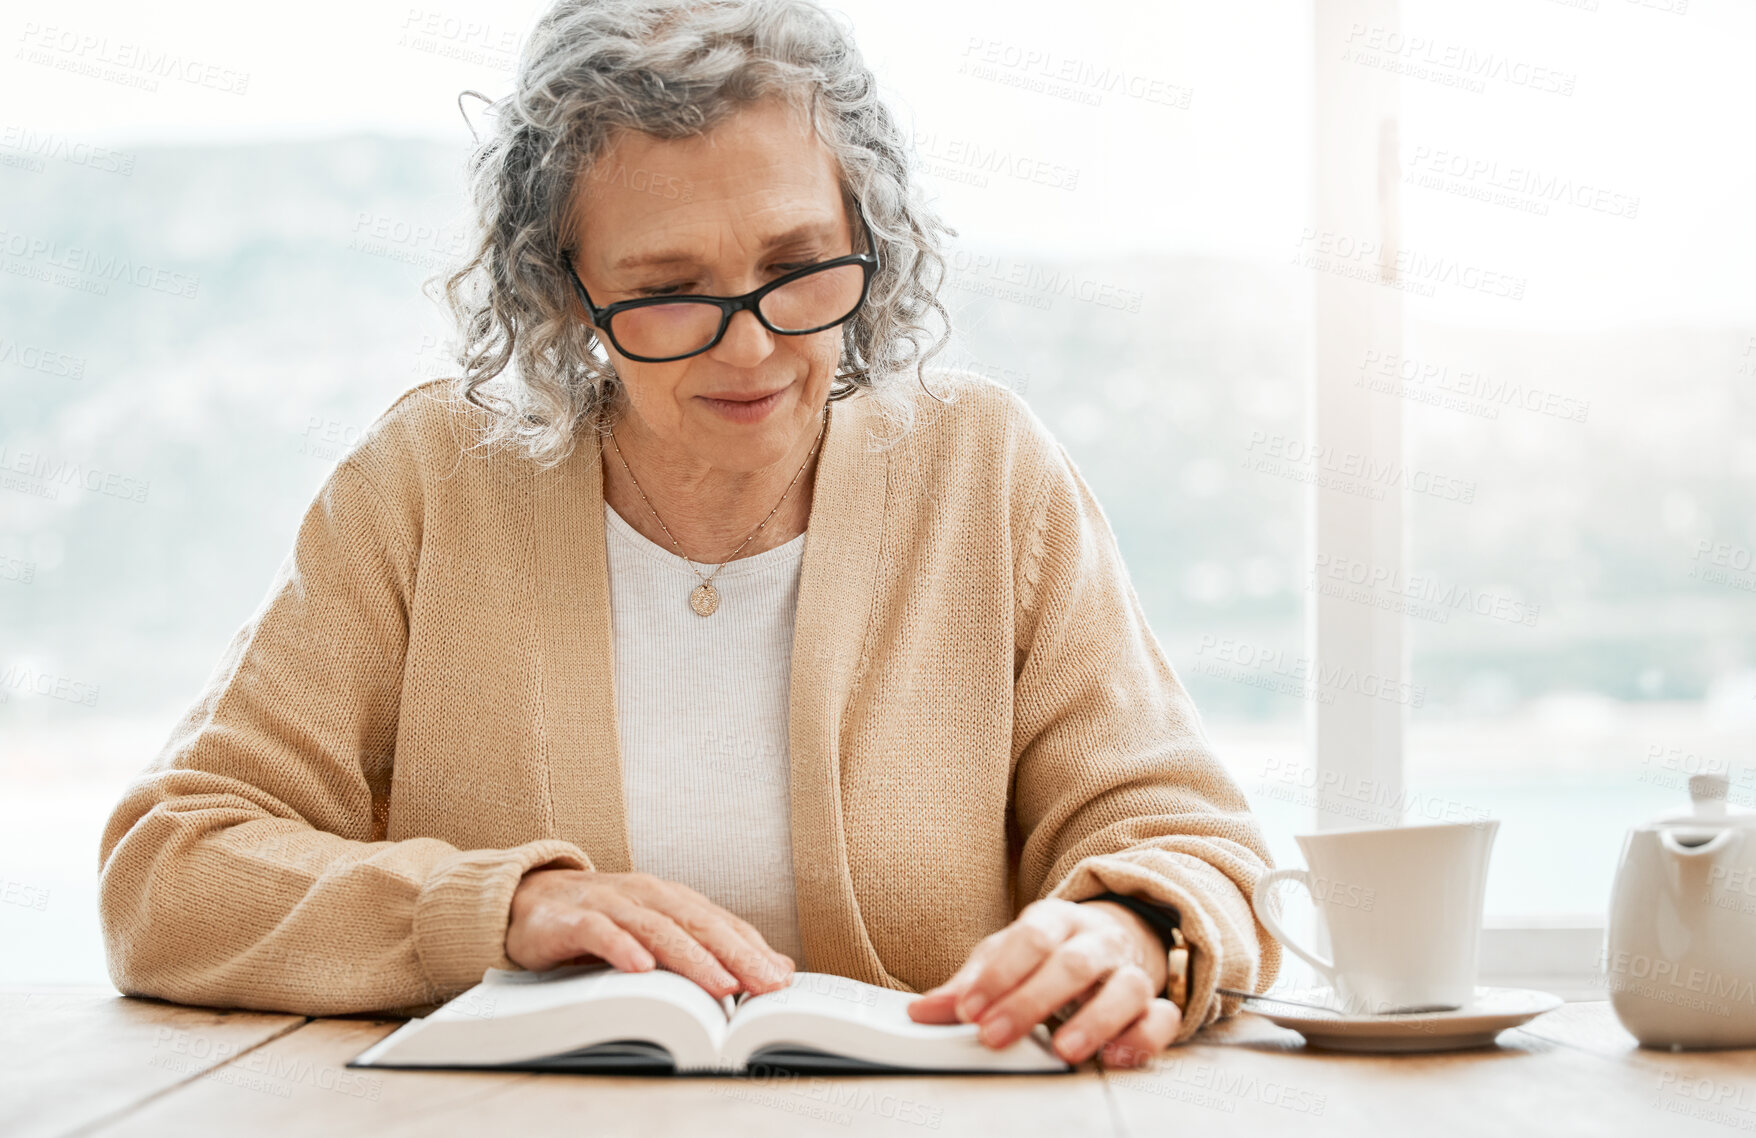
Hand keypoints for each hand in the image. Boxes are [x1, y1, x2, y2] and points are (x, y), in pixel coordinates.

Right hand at [505, 868, 793, 998]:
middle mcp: (645, 896)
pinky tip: (641, 968)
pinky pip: (599, 932)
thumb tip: (774, 968)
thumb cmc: (603, 921)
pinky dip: (621, 947)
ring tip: (720, 985)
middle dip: (735, 955)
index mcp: (670, 899)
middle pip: (697, 924)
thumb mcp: (658, 931)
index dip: (751, 949)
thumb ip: (709, 946)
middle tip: (763, 984)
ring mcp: (608, 904)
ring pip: (657, 928)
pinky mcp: (570, 920)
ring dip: (691, 957)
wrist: (528, 901)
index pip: (719, 923)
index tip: (780, 979)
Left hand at [906, 898, 1179, 1067]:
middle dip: (1031, 1002)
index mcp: (1055, 920)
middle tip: (995, 1035)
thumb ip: (968, 983)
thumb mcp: (1006, 955)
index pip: (1029, 938)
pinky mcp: (1155, 1000)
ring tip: (1062, 1050)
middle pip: (1072, 963)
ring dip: (1094, 1021)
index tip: (969, 1008)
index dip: (998, 975)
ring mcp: (1129, 969)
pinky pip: (1161, 1016)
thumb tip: (922, 1012)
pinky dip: (1142, 1038)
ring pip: (1125, 987)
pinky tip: (1114, 1056)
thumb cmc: (1051, 949)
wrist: (1115, 932)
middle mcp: (1096, 940)